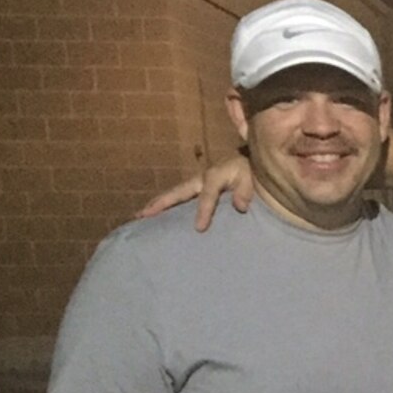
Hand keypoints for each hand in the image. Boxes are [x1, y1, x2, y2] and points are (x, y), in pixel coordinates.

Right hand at [135, 153, 255, 230]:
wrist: (250, 164)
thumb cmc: (251, 172)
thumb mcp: (251, 178)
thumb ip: (246, 191)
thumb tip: (240, 206)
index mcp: (215, 176)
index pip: (207, 196)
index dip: (203, 212)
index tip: (199, 229)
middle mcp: (201, 178)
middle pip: (178, 192)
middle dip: (160, 203)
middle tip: (143, 215)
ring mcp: (196, 183)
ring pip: (174, 194)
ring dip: (157, 204)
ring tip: (141, 215)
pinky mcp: (196, 188)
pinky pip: (179, 197)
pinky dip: (166, 205)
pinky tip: (156, 215)